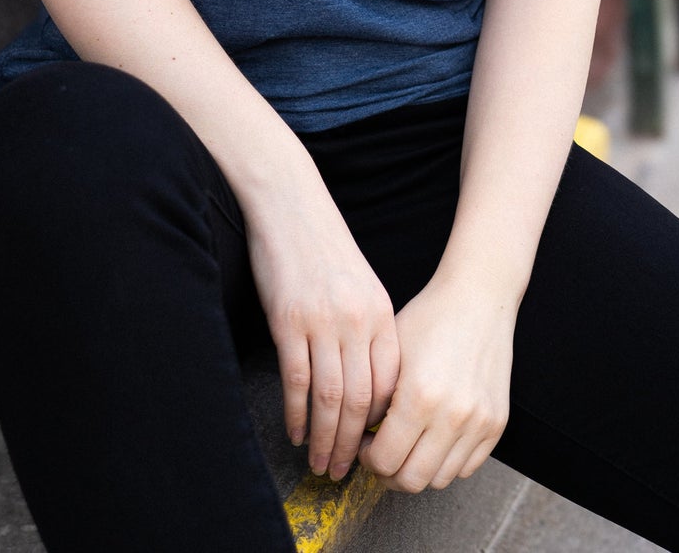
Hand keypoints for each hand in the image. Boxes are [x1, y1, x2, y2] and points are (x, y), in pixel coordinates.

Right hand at [245, 190, 400, 481]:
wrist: (291, 206)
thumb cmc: (325, 247)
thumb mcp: (362, 286)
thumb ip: (370, 330)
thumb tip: (371, 383)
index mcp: (380, 314)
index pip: (390, 384)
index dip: (382, 424)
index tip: (375, 448)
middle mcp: (357, 322)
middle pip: (362, 400)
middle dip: (355, 445)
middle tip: (346, 472)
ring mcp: (322, 323)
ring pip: (330, 399)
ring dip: (326, 439)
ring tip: (322, 464)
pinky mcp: (288, 322)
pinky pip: (297, 381)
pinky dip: (298, 414)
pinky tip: (297, 432)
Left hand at [356, 271, 514, 491]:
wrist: (477, 298)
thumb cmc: (429, 318)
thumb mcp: (390, 354)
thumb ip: (375, 401)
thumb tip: (361, 439)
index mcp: (419, 396)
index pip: (384, 461)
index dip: (366, 458)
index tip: (364, 443)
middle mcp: (452, 416)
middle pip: (411, 481)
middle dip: (388, 473)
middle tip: (381, 452)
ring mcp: (479, 422)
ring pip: (440, 479)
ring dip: (418, 469)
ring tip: (407, 444)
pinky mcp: (497, 423)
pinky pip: (467, 467)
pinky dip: (446, 462)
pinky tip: (433, 437)